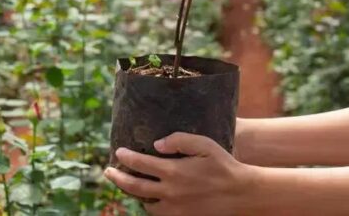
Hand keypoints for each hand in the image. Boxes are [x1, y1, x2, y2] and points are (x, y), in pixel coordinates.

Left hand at [104, 132, 253, 215]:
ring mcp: (174, 209)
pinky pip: (159, 214)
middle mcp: (170, 192)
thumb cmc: (223, 165)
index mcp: (173, 172)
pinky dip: (150, 206)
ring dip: (134, 194)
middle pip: (134, 187)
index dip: (126, 157)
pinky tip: (149, 199)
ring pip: (145, 204)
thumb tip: (156, 145)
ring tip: (129, 185)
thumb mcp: (204, 144)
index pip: (140, 163)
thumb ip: (179, 140)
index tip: (118, 152)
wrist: (241, 194)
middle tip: (107, 172)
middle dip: (117, 178)